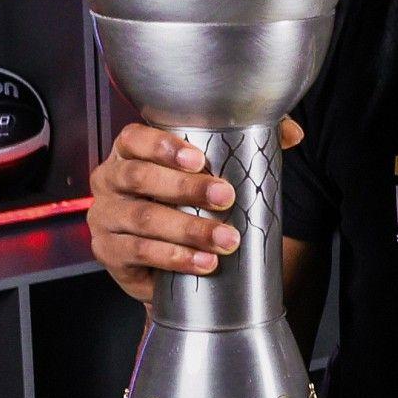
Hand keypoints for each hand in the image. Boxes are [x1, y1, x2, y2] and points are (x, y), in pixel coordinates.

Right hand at [88, 117, 302, 305]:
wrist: (160, 262)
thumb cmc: (182, 203)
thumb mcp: (208, 172)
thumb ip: (248, 145)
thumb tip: (293, 134)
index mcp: (128, 152)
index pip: (134, 138)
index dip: (163, 146)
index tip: (199, 159)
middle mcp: (109, 180)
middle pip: (140, 178)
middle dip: (186, 189)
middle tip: (226, 197)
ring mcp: (104, 218)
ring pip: (143, 219)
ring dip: (188, 230)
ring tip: (227, 240)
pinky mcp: (109, 252)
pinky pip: (140, 253)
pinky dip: (176, 258)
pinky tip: (204, 262)